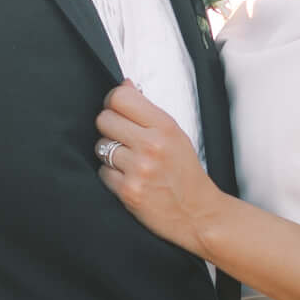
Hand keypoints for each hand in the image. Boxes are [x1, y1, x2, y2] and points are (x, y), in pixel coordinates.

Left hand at [95, 82, 218, 253]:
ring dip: (109, 153)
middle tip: (122, 139)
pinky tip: (128, 179)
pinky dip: (111, 176)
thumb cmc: (186, 174)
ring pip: (100, 147)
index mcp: (166, 127)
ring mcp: (139, 169)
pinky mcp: (128, 191)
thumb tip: (124, 85)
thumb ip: (149, 112)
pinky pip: (102, 172)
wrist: (199, 214)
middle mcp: (152, 145)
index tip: (117, 110)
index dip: (113, 102)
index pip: (121, 97)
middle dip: (109, 128)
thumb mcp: (176, 136)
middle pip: (104, 119)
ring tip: (128, 161)